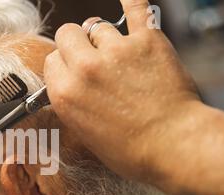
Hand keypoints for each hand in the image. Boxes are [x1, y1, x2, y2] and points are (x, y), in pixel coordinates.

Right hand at [44, 0, 202, 181]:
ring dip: (103, 36)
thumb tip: (72, 86)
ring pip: (97, 25)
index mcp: (65, 94)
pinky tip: (128, 2)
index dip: (64, 64)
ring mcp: (115, 51)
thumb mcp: (85, 134)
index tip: (73, 68)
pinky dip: (131, 2)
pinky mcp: (146, 40)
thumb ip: (72, 104)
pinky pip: (135, 7)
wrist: (172, 146)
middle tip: (89, 55)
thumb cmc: (132, 150)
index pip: (52, 60)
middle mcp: (85, 69)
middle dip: (76, 43)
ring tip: (117, 50)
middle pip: (67, 34)